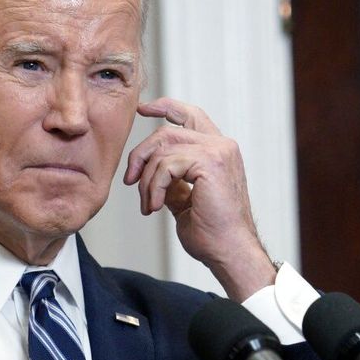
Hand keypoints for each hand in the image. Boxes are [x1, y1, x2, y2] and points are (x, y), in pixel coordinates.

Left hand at [124, 97, 276, 299]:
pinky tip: (154, 207)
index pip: (191, 116)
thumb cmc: (213, 234)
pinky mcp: (210, 162)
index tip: (143, 109)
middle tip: (130, 181)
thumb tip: (150, 173)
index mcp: (219, 152)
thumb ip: (172, 181)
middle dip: (141, 154)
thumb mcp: (185, 201)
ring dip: (146, 178)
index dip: (165, 107)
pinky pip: (166, 164)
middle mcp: (222, 146)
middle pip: (168, 130)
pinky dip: (153, 186)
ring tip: (148, 204)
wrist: (229, 251)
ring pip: (163, 147)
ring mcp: (218, 151)